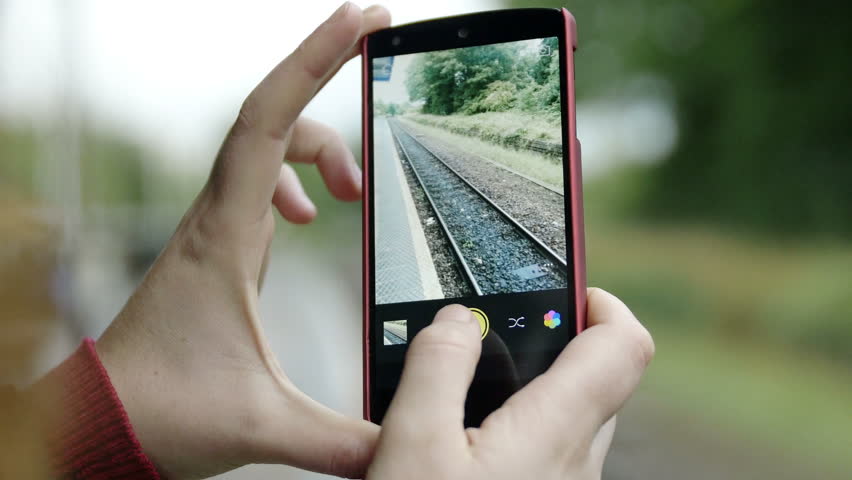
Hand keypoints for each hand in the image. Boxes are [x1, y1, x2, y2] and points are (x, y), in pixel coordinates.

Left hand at [94, 3, 389, 478]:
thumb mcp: (262, 424)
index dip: (314, 59)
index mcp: (225, 235)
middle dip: (327, 84)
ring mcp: (216, 228)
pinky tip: (310, 217)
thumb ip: (341, 439)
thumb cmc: (164, 407)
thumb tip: (399, 450)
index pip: (269, 121)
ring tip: (355, 193)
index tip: (363, 20)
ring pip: (267, 150)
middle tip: (380, 86)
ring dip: (318, 152)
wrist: (106, 420)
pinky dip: (295, 181)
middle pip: (274, 119)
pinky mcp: (218, 248)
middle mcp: (217, 217)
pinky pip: (259, 184)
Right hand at [366, 288, 654, 479]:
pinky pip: (542, 451)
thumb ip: (438, 366)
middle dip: (550, 342)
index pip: (623, 346)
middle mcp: (574, 463)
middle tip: (494, 331)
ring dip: (524, 387)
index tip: (566, 284)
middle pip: (593, 377)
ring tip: (460, 383)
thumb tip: (457, 319)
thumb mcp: (414, 443)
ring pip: (565, 416)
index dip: (603, 302)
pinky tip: (456, 437)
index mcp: (555, 432)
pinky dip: (511, 425)